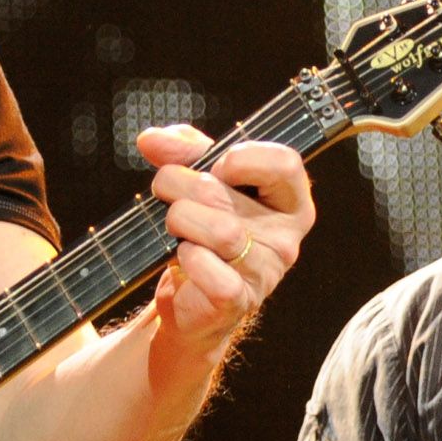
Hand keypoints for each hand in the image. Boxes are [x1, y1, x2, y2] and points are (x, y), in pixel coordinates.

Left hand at [136, 125, 314, 359]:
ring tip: (177, 229)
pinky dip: (186, 257)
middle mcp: (286, 237)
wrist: (190, 301)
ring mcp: (265, 271)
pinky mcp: (237, 299)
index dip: (241, 157)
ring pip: (218, 229)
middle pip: (225, 191)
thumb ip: (185, 154)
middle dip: (179, 184)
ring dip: (179, 220)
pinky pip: (205, 264)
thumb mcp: (201, 183)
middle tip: (170, 196)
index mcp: (289, 203)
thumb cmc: (203, 235)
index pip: (286, 163)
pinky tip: (185, 260)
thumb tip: (151, 139)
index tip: (214, 167)